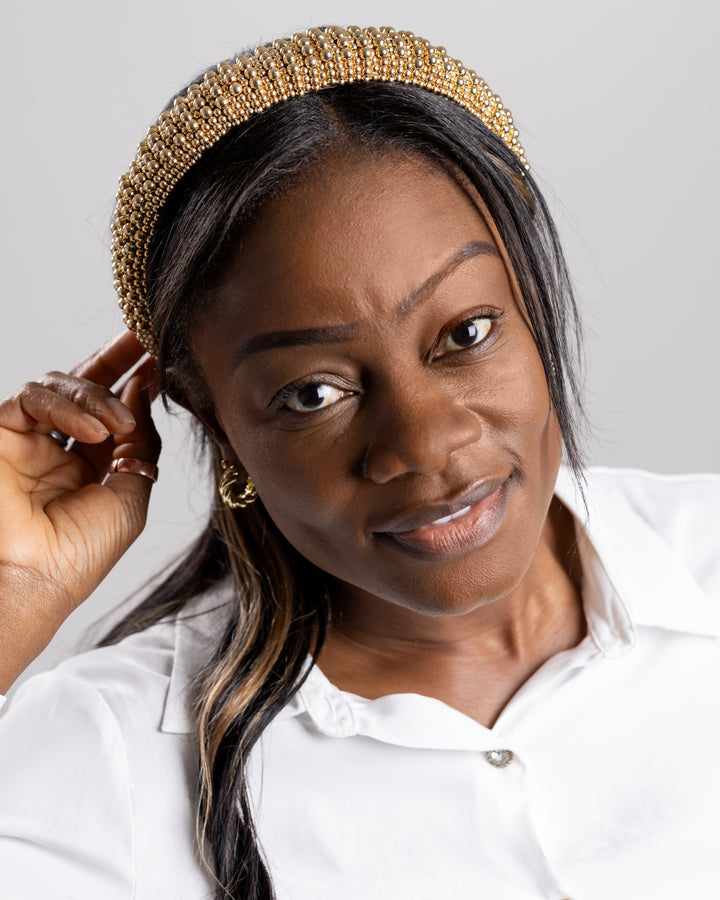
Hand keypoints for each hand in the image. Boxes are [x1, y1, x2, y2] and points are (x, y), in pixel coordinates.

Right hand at [0, 332, 160, 691]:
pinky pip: (31, 397)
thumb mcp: (130, 495)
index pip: (111, 411)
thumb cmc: (81, 553)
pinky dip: (67, 406)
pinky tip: (94, 429)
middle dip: (115, 358)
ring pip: (60, 386)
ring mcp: (25, 439)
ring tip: (118, 424)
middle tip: (143, 336)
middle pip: (83, 386)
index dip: (135, 382)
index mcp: (88, 467)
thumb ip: (140, 443)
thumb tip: (144, 392)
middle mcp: (55, 448)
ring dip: (96, 397)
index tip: (161, 358)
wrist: (33, 580)